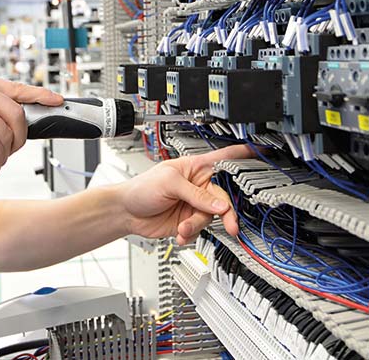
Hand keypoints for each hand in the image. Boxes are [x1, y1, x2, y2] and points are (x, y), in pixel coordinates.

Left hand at [121, 144, 251, 244]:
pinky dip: (191, 234)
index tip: (263, 155)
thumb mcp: (169, 184)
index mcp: (195, 168)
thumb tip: (219, 205)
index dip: (243, 156)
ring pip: (212, 218)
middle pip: (223, 198)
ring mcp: (195, 205)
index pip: (223, 159)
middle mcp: (199, 186)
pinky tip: (180, 233)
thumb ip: (196, 194)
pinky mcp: (190, 221)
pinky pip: (201, 230)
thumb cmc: (142, 188)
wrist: (126, 212)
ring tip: (183, 227)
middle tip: (229, 224)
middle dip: (224, 213)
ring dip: (198, 225)